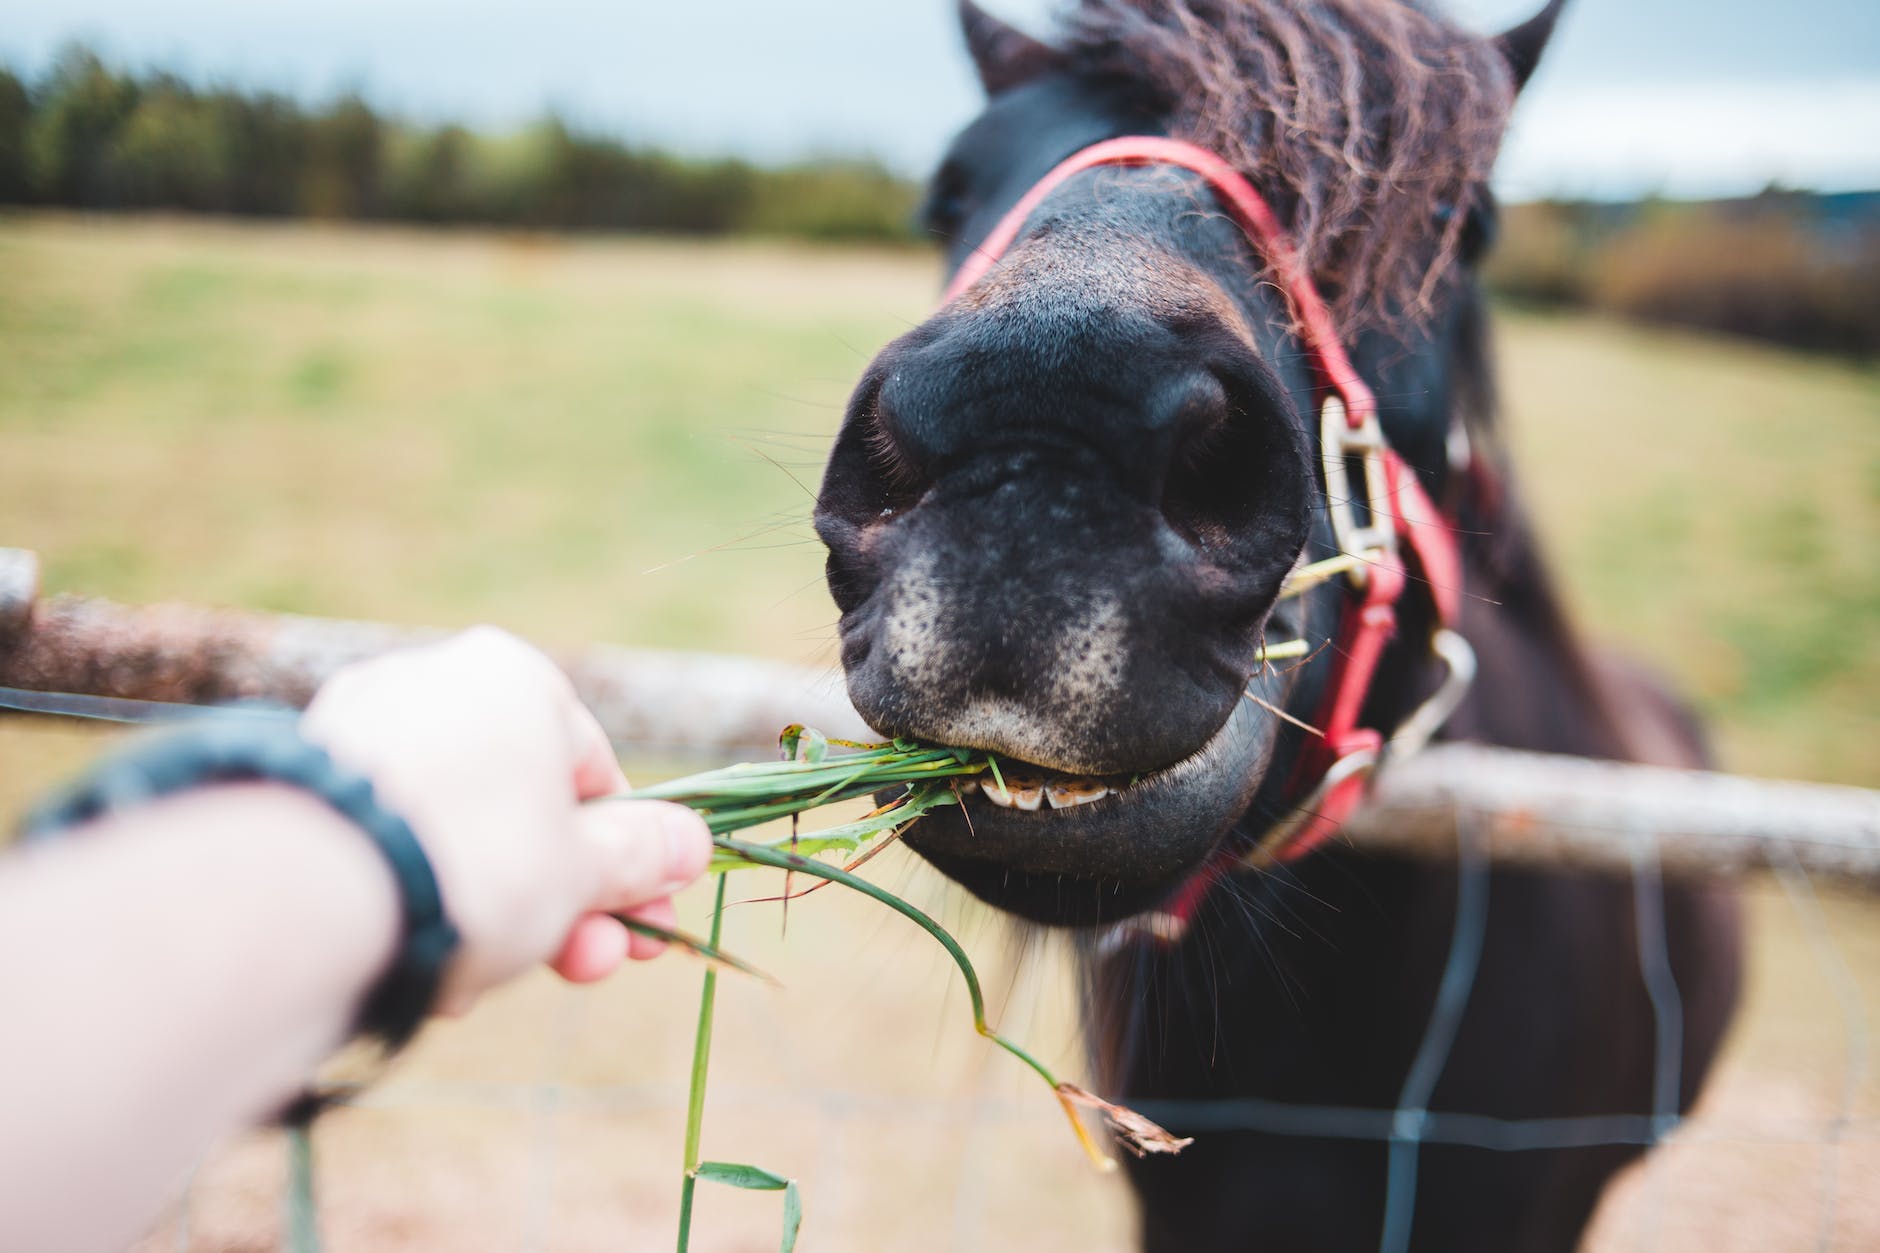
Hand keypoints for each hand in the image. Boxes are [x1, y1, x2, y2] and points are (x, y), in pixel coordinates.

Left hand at [300, 627, 710, 1013]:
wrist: (310, 895)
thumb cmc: (477, 866)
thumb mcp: (583, 872)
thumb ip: (640, 856)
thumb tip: (690, 843)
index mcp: (514, 676)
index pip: (597, 775)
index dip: (632, 865)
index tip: (644, 932)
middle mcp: (432, 682)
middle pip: (523, 810)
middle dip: (561, 903)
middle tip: (585, 971)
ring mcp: (357, 729)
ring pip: (455, 835)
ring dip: (490, 916)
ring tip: (478, 987)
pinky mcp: (300, 786)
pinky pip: (389, 846)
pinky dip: (417, 902)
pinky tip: (422, 968)